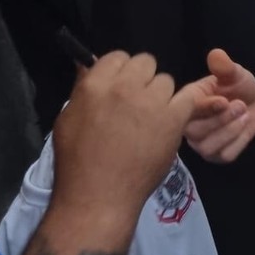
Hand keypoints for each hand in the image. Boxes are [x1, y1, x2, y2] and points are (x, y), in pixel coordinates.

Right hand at [52, 52, 197, 224]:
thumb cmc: (77, 163)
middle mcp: (125, 88)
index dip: (121, 70)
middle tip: (137, 102)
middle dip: (142, 79)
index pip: (117, 56)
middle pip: (145, 63)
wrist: (99, 197)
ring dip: (160, 95)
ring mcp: (151, 103)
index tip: (121, 86)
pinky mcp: (173, 120)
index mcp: (95, 85)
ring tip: (152, 118)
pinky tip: (172, 119)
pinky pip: (187, 98)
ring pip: (166, 81)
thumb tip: (88, 65)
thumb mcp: (67, 120)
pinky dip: (182, 106)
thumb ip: (82, 89)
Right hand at [183, 48, 254, 161]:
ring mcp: (200, 142)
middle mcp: (188, 124)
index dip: (204, 107)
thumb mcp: (234, 73)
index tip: (223, 100)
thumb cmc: (238, 87)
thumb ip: (224, 67)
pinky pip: (224, 155)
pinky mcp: (215, 156)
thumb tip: (216, 54)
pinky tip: (244, 127)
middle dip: (221, 120)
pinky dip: (239, 141)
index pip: (183, 110)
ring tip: (244, 114)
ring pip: (208, 147)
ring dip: (231, 131)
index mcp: (186, 102)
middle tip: (240, 105)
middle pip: (195, 132)